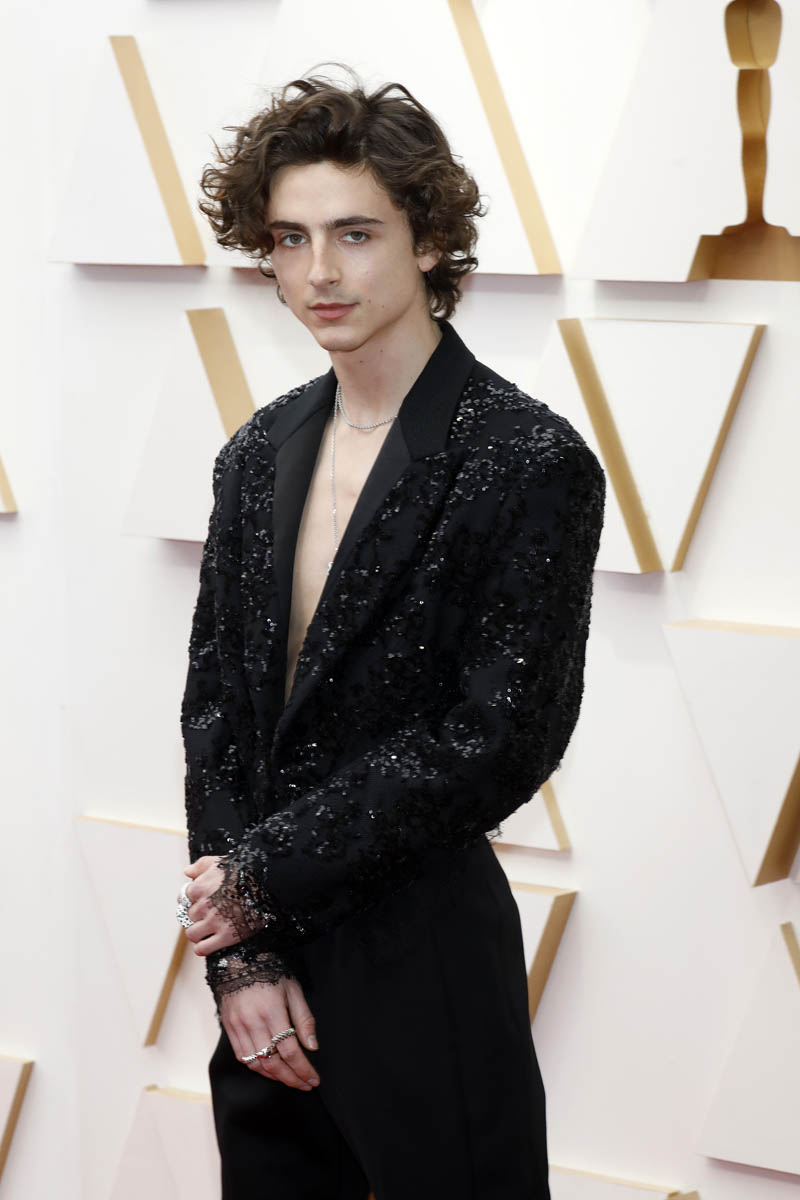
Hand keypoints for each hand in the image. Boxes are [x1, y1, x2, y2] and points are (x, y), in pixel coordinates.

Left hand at [180, 855, 242, 955]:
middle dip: (198, 915)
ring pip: (192, 934)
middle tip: (210, 913)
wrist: (268, 882)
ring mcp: (214, 922)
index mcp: (200, 887)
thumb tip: (187, 872)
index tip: (203, 899)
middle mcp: (204, 905)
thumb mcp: (219, 862)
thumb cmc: (244, 870)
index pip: (184, 897)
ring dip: (198, 932)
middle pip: (189, 915)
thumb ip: (200, 866)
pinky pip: (202, 948)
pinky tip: (208, 943)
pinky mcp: (226, 936)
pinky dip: (202, 948)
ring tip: (208, 929)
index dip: (194, 898)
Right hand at [221, 976, 320, 1091]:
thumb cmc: (271, 972)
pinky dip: (257, 1068)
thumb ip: (304, 1019)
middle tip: (305, 1085)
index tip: (314, 1079)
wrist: (239, 959)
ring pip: (256, 1064)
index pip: (290, 1051)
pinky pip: (242, 1057)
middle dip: (291, 1078)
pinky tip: (270, 1070)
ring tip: (290, 1079)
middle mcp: (252, 1022)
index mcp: (272, 1012)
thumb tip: (312, 1047)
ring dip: (275, 1077)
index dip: (303, 1069)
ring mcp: (238, 1027)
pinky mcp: (229, 1028)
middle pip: (273, 1063)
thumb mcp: (294, 990)